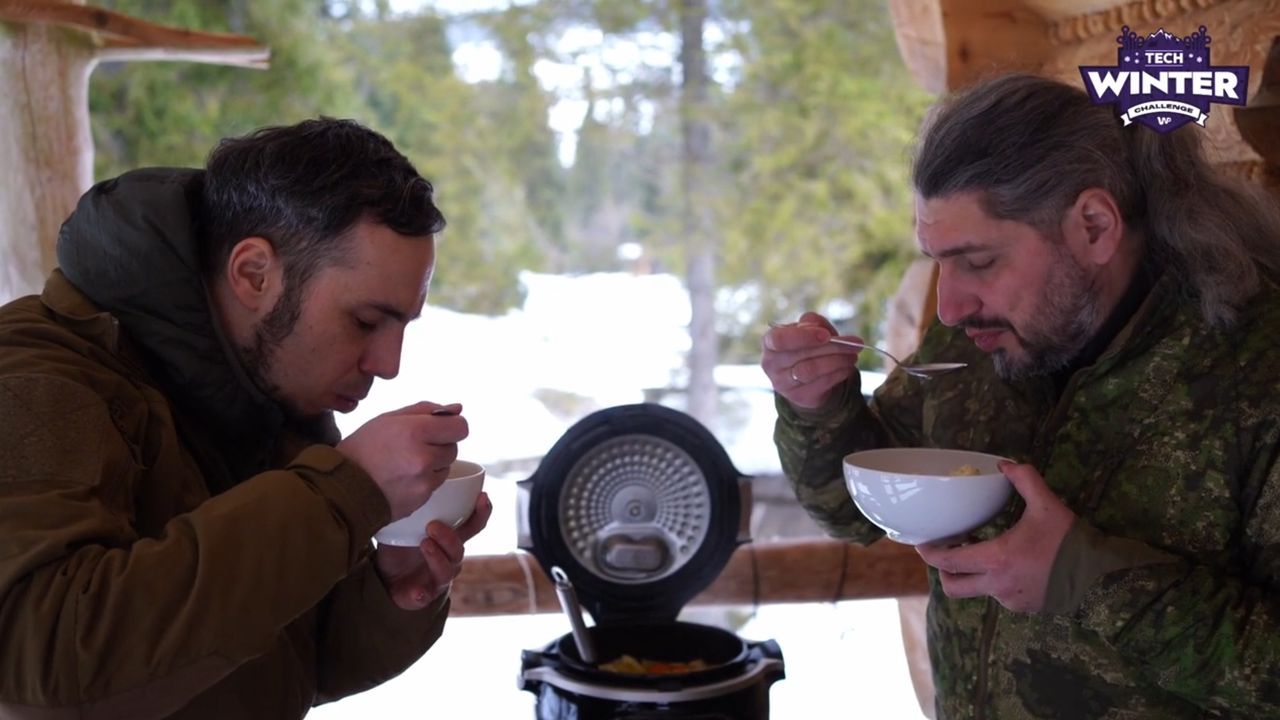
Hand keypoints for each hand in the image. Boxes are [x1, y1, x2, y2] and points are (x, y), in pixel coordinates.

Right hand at [336, 402, 467, 519]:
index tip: (442, 428)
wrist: (343, 486)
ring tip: (406, 463)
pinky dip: (425, 481)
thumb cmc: (363, 448)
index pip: (460, 427)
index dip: (453, 426)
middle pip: (454, 448)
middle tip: (415, 446)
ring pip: (445, 467)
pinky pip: (435, 485)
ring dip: (434, 464)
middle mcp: (423, 457)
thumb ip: (425, 410)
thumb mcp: (388, 419)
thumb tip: (457, 408)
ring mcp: (424, 482)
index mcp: (415, 431)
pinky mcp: (421, 499)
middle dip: (440, 445)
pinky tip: (403, 478)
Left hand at [375, 491, 492, 609]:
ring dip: (437, 558)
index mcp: (451, 540)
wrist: (386, 578)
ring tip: (424, 545)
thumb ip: (415, 506)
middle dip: (450, 537)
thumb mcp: (407, 523)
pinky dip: (422, 593)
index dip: (481, 513)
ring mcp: (438, 579)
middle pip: (459, 550)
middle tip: (432, 526)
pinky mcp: (423, 596)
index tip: (482, 496)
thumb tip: (411, 477)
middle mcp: (450, 559)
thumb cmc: (402, 546)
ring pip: (446, 571)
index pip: (473, 526)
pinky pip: (425, 596)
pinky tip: (417, 591)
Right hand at [761, 312, 861, 409]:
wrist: (804, 377)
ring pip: (812, 370)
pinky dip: (838, 374)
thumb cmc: (805, 346)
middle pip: (802, 355)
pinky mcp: (798, 397)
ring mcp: (783, 383)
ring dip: (837, 361)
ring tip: (853, 355)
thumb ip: (813, 322)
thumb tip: (822, 329)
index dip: (804, 336)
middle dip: (832, 347)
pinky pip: (821, 384)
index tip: (826, 335)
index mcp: (770, 342)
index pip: (780, 339)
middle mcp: (771, 364)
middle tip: (854, 343)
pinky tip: (847, 367)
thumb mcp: (807, 329)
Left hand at [914, 461, 1075, 612]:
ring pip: (977, 590)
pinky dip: (996, 581)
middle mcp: (997, 585)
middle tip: (949, 551)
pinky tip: (1010, 564)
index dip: (930, 553)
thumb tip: (1005, 463)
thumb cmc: (1069, 541)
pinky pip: (998, 595)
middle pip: (952, 586)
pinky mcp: (1022, 607)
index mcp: (997, 559)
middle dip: (944, 570)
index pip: (949, 562)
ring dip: (973, 573)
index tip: (922, 543)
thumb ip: (1025, 480)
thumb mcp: (1047, 505)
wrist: (1098, 576)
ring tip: (984, 551)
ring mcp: (1009, 600)